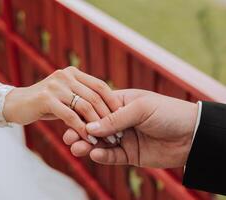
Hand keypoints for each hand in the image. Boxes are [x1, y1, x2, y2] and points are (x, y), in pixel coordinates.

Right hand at [3, 67, 120, 143]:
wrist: (16, 104)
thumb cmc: (44, 103)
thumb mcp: (64, 96)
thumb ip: (81, 99)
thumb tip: (105, 112)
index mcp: (73, 73)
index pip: (100, 85)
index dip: (113, 102)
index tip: (123, 118)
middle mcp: (66, 75)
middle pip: (95, 96)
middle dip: (109, 117)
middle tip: (119, 133)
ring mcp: (56, 86)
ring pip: (85, 106)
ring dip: (98, 125)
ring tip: (107, 139)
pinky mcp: (46, 99)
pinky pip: (70, 116)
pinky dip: (82, 130)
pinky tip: (89, 140)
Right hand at [63, 89, 197, 167]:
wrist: (192, 134)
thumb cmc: (168, 112)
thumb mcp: (140, 109)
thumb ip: (115, 118)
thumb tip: (90, 126)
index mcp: (121, 104)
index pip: (97, 108)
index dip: (83, 114)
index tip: (70, 119)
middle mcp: (120, 121)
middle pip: (95, 126)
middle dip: (80, 131)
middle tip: (67, 136)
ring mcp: (124, 138)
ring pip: (100, 142)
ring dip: (87, 145)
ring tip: (75, 147)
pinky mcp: (130, 154)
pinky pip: (112, 156)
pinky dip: (102, 155)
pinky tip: (94, 154)